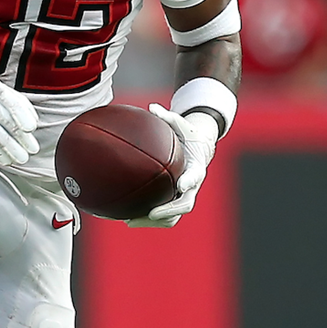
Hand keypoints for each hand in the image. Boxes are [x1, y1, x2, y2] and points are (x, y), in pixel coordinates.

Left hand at [126, 104, 217, 227]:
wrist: (199, 148)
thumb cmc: (187, 135)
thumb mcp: (181, 124)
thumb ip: (167, 117)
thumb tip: (152, 106)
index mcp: (196, 166)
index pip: (195, 176)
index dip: (189, 182)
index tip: (181, 185)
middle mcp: (192, 185)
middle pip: (185, 204)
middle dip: (168, 211)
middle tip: (151, 213)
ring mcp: (184, 196)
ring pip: (173, 216)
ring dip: (153, 221)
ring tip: (130, 220)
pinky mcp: (174, 200)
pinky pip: (163, 215)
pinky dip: (147, 219)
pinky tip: (127, 217)